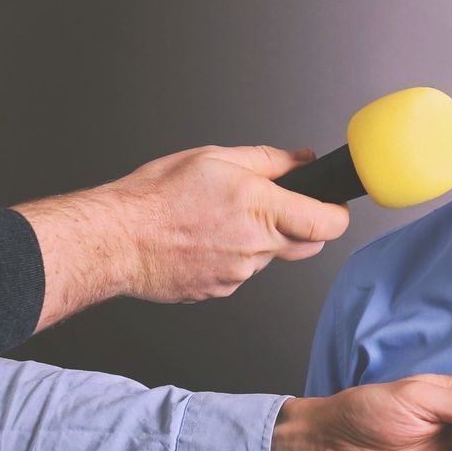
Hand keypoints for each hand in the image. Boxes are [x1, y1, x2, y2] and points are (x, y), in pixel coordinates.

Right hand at [18, 145, 351, 326]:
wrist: (114, 241)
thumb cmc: (155, 198)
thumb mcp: (215, 159)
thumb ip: (268, 161)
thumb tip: (301, 159)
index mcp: (261, 210)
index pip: (329, 223)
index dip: (337, 212)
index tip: (332, 203)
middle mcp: (256, 248)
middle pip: (307, 244)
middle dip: (302, 225)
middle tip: (275, 206)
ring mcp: (238, 276)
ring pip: (269, 258)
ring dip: (259, 240)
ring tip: (218, 219)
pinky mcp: (219, 291)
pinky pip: (240, 273)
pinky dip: (231, 256)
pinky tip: (203, 240)